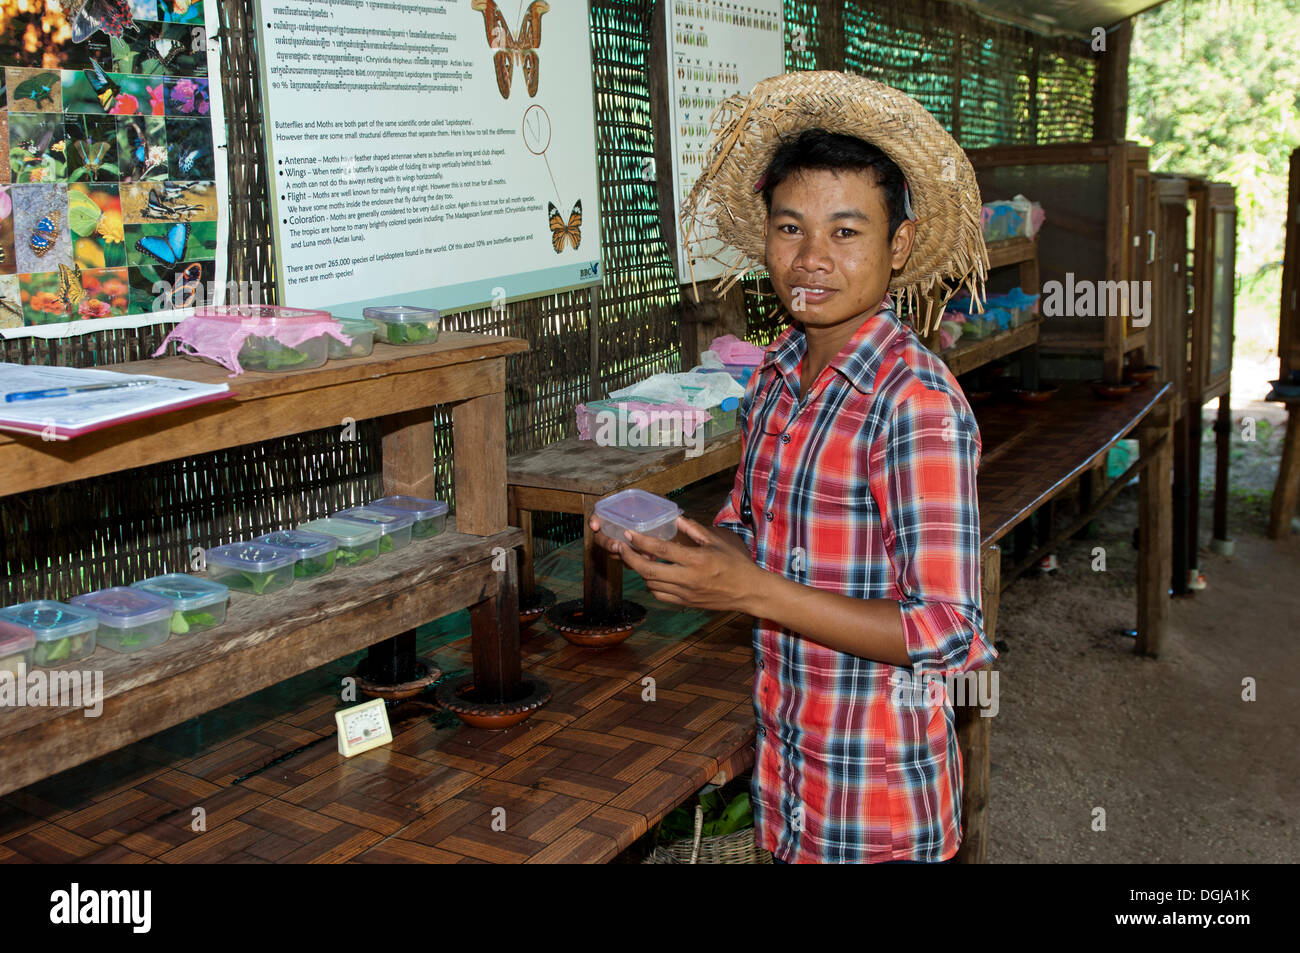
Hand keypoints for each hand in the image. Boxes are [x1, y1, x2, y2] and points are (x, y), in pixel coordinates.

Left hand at [588, 513, 761, 613]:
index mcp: (696, 560)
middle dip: (630, 558)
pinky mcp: (685, 604)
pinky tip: (653, 575)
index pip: (661, 549)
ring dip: (641, 571)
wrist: (749, 592)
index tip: (628, 534)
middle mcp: (688, 578)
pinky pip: (660, 596)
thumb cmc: (736, 564)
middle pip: (648, 570)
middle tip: (621, 548)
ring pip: (651, 583)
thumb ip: (694, 530)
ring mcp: (685, 594)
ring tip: (637, 559)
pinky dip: (652, 585)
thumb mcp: (717, 542)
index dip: (641, 541)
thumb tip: (675, 518)